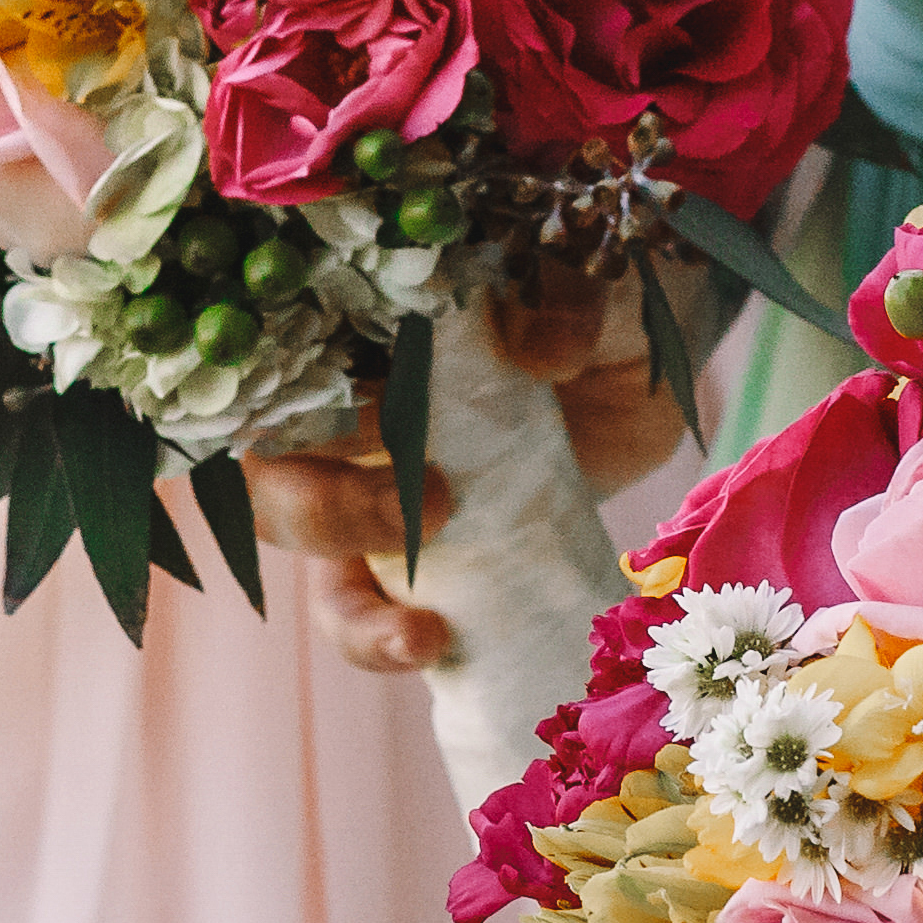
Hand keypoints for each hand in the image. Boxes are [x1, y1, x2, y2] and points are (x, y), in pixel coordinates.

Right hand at [244, 265, 698, 672]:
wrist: (656, 377)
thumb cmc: (604, 304)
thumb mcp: (596, 277)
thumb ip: (565, 292)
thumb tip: (535, 350)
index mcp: (363, 316)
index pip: (276, 348)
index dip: (294, 385)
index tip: (376, 409)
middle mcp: (343, 397)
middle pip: (266, 459)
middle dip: (319, 504)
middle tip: (430, 507)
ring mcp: (368, 477)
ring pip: (295, 538)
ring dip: (340, 592)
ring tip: (420, 626)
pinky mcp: (412, 551)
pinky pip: (354, 607)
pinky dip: (372, 637)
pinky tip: (427, 644)